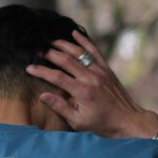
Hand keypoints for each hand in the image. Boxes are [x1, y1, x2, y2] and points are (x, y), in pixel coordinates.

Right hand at [25, 29, 157, 138]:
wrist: (127, 120)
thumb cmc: (102, 124)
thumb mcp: (78, 122)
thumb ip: (60, 107)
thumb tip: (43, 95)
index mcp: (82, 92)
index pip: (56, 77)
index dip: (41, 71)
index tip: (29, 68)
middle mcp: (91, 78)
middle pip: (66, 60)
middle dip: (50, 54)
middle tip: (37, 51)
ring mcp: (100, 71)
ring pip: (79, 52)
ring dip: (64, 45)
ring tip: (51, 42)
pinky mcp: (106, 69)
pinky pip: (94, 51)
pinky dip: (84, 41)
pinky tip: (74, 34)